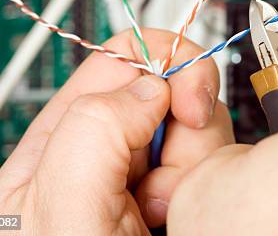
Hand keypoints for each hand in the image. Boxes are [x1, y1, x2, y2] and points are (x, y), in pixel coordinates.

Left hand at [0, 29, 233, 233]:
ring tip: (170, 212)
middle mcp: (105, 151)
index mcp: (61, 142)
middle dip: (185, 129)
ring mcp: (146, 173)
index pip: (119, 59)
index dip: (163, 63)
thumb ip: (92, 133)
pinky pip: (217, 163)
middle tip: (167, 185)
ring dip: (199, 166)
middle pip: (168, 90)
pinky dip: (214, 186)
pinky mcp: (184, 192)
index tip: (186, 103)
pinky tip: (185, 217)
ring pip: (200, 128)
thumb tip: (150, 88)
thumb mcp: (60, 215)